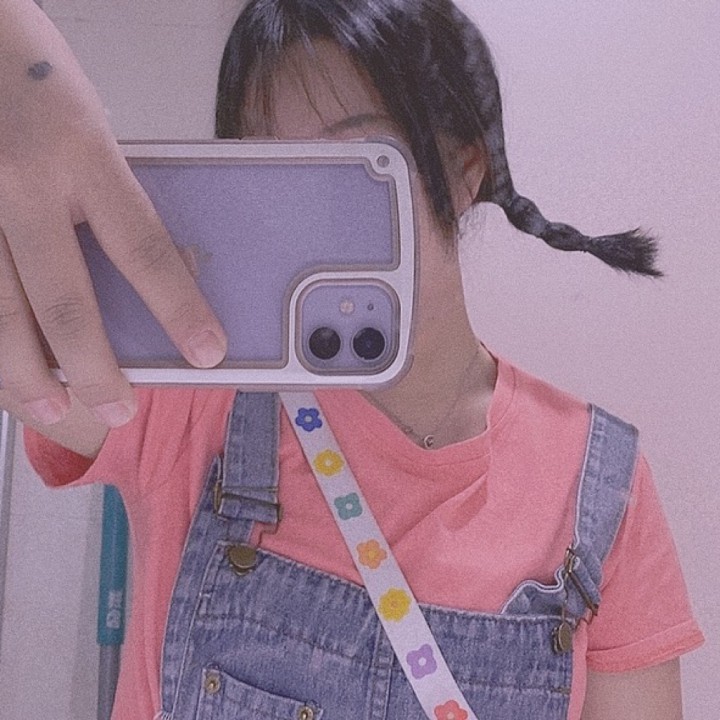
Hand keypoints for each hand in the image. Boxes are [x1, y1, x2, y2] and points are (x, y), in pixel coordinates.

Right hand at [0, 0, 226, 427]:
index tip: (207, 352)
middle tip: (121, 409)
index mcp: (83, 153)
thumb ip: (109, 193)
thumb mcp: (91, 121)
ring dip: (27, 377)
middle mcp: (22, 183)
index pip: (144, 250)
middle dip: (95, 371)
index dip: (180, 309)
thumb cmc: (33, 71)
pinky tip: (3, 371)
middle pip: (66, 303)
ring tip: (53, 411)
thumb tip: (146, 267)